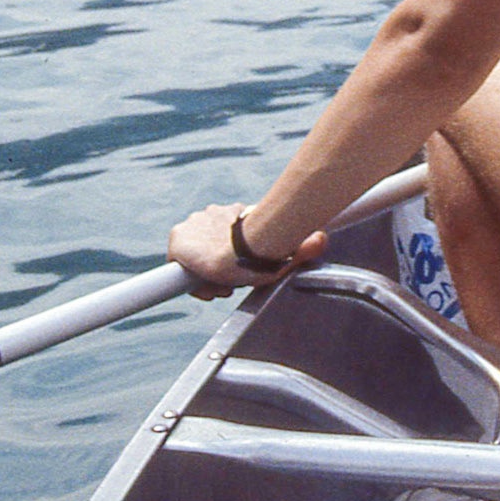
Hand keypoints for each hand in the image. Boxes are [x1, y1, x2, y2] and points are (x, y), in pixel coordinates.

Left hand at [167, 201, 326, 299]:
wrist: (242, 248)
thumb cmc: (263, 248)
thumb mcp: (280, 249)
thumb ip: (299, 248)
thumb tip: (323, 239)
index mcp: (229, 214)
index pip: (221, 237)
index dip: (226, 258)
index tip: (235, 274)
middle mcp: (208, 216)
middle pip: (207, 248)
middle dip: (217, 267)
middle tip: (231, 284)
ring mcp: (191, 225)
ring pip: (195, 257)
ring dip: (206, 272)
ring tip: (222, 285)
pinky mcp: (177, 240)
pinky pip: (176, 263)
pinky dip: (188, 276)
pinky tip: (204, 286)